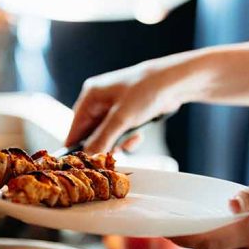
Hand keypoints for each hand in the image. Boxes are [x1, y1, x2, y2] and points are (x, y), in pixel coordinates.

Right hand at [67, 58, 186, 150]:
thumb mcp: (121, 119)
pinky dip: (127, 138)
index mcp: (90, 96)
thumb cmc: (145, 91)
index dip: (78, 149)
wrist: (173, 82)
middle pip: (91, 134)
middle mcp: (99, 101)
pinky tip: (137, 136)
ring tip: (128, 143)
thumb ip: (101, 140)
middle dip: (103, 146)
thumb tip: (87, 158)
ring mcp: (113, 106)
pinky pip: (120, 132)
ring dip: (117, 143)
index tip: (84, 166)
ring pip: (107, 135)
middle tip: (110, 158)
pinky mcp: (127, 112)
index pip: (75, 129)